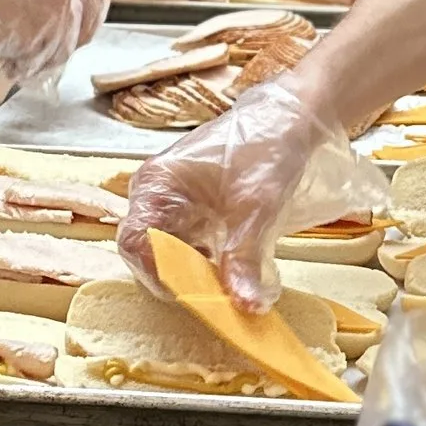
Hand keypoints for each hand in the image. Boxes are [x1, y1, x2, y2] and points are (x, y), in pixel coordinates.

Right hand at [117, 74, 345, 314]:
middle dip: (180, 280)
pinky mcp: (193, 214)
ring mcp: (172, 206)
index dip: (157, 273)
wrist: (291, 120)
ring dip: (195, 276)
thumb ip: (246, 258)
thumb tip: (244, 305)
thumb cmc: (266, 146)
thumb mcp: (257, 206)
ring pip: (169, 257)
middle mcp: (155, 195)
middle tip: (216, 296)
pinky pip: (188, 250)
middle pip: (148, 254)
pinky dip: (208, 266)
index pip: (134, 242)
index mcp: (156, 184)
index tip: (193, 294)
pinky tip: (233, 270)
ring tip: (229, 283)